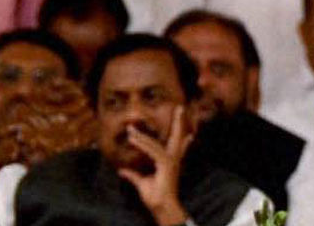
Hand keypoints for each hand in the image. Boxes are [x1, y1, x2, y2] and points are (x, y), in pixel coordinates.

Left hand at [118, 106, 192, 225]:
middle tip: (180, 107)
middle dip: (178, 122)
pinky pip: (152, 150)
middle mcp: (172, 158)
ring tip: (130, 129)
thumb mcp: (142, 183)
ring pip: (155, 143)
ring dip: (141, 136)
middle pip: (176, 136)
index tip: (190, 132)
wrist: (161, 206)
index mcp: (170, 162)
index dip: (182, 137)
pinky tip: (133, 139)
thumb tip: (122, 170)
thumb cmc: (155, 197)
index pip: (176, 145)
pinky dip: (142, 144)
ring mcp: (170, 160)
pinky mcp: (165, 164)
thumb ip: (133, 175)